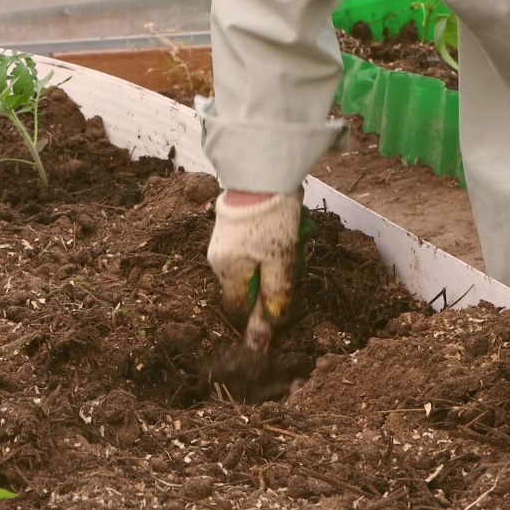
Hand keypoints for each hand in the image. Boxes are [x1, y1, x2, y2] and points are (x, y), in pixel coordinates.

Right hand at [207, 190, 302, 327]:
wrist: (262, 171)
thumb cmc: (271, 218)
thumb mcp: (281, 262)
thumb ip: (273, 298)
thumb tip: (263, 338)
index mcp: (227, 271)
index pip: (238, 309)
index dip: (258, 314)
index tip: (280, 302)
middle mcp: (218, 259)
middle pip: (245, 287)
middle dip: (269, 282)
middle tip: (291, 262)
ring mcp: (221, 241)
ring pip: (249, 267)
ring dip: (272, 262)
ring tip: (290, 240)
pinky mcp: (229, 226)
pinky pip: (249, 249)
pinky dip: (267, 246)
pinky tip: (282, 230)